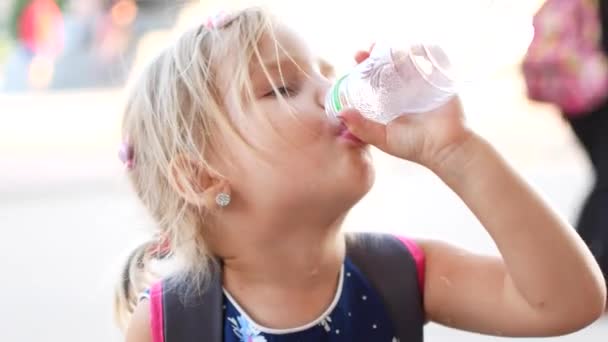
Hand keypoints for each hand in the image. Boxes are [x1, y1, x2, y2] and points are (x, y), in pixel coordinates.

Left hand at [339, 48, 473, 169]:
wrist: (445, 147)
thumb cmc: (414, 146)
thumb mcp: (383, 138)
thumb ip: (362, 127)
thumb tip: (340, 112)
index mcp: (387, 102)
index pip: (372, 78)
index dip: (364, 67)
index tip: (357, 57)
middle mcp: (402, 90)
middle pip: (388, 64)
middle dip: (377, 54)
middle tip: (369, 49)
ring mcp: (420, 84)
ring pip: (406, 59)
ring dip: (396, 49)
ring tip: (387, 46)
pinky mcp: (438, 80)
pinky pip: (430, 60)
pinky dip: (422, 50)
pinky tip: (412, 46)